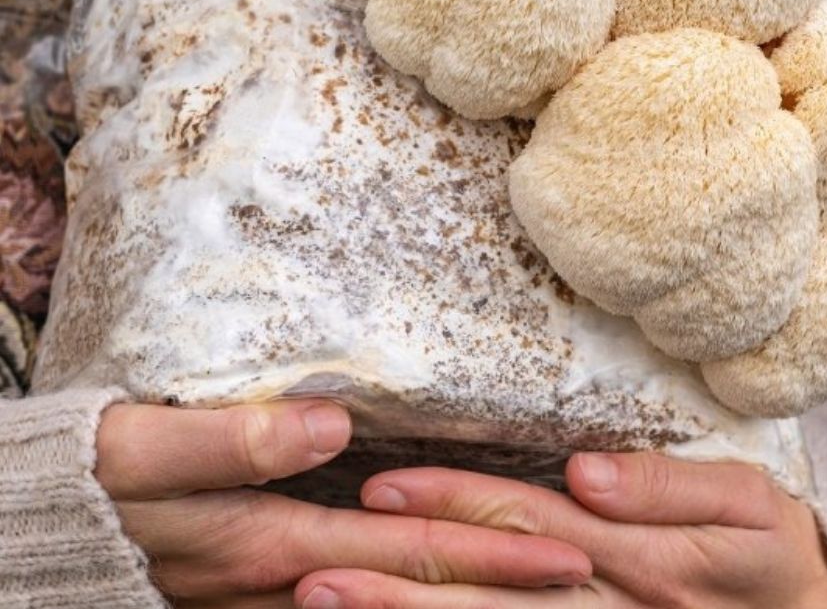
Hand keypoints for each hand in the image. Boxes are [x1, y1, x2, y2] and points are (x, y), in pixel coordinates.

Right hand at [96, 401, 590, 607]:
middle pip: (420, 579)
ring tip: (540, 566)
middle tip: (585, 566)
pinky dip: (415, 580)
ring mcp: (289, 587)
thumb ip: (234, 439)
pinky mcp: (274, 577)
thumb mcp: (147, 451)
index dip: (489, 554)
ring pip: (398, 590)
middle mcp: (296, 577)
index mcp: (276, 544)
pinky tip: (449, 564)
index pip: (407, 551)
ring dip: (471, 581)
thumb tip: (327, 422)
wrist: (54, 524)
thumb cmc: (99, 479)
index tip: (565, 551)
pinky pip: (365, 585)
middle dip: (506, 577)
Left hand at [293, 452, 826, 608]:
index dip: (453, 503)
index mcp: (641, 560)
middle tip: (318, 572)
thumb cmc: (770, 558)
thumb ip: (669, 487)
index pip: (526, 523)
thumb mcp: (749, 507)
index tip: (383, 488)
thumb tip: (585, 470)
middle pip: (491, 596)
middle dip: (403, 584)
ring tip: (328, 606)